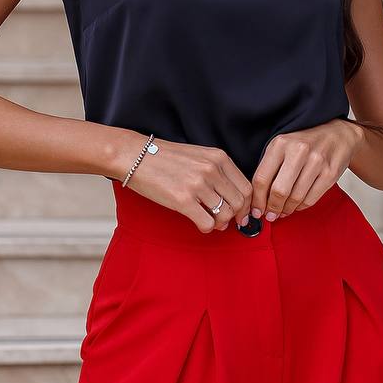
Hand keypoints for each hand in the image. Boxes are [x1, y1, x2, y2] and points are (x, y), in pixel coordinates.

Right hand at [120, 136, 251, 233]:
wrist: (135, 156)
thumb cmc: (165, 157)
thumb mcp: (199, 155)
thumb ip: (218, 172)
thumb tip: (232, 199)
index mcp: (218, 158)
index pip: (246, 187)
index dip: (247, 205)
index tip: (242, 213)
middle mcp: (211, 170)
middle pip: (239, 203)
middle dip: (235, 216)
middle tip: (225, 221)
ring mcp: (197, 185)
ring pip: (225, 215)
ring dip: (220, 223)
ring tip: (211, 221)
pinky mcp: (182, 200)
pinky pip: (207, 223)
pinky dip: (206, 227)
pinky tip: (198, 222)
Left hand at [248, 119, 364, 224]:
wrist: (339, 134)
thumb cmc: (306, 142)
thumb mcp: (283, 145)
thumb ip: (270, 167)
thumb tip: (258, 198)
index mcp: (281, 144)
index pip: (261, 178)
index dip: (257, 200)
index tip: (256, 210)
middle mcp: (299, 151)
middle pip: (279, 191)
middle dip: (272, 208)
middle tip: (270, 215)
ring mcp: (317, 162)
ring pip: (295, 198)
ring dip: (286, 209)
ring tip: (282, 211)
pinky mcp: (330, 173)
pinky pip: (310, 199)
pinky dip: (300, 207)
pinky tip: (296, 205)